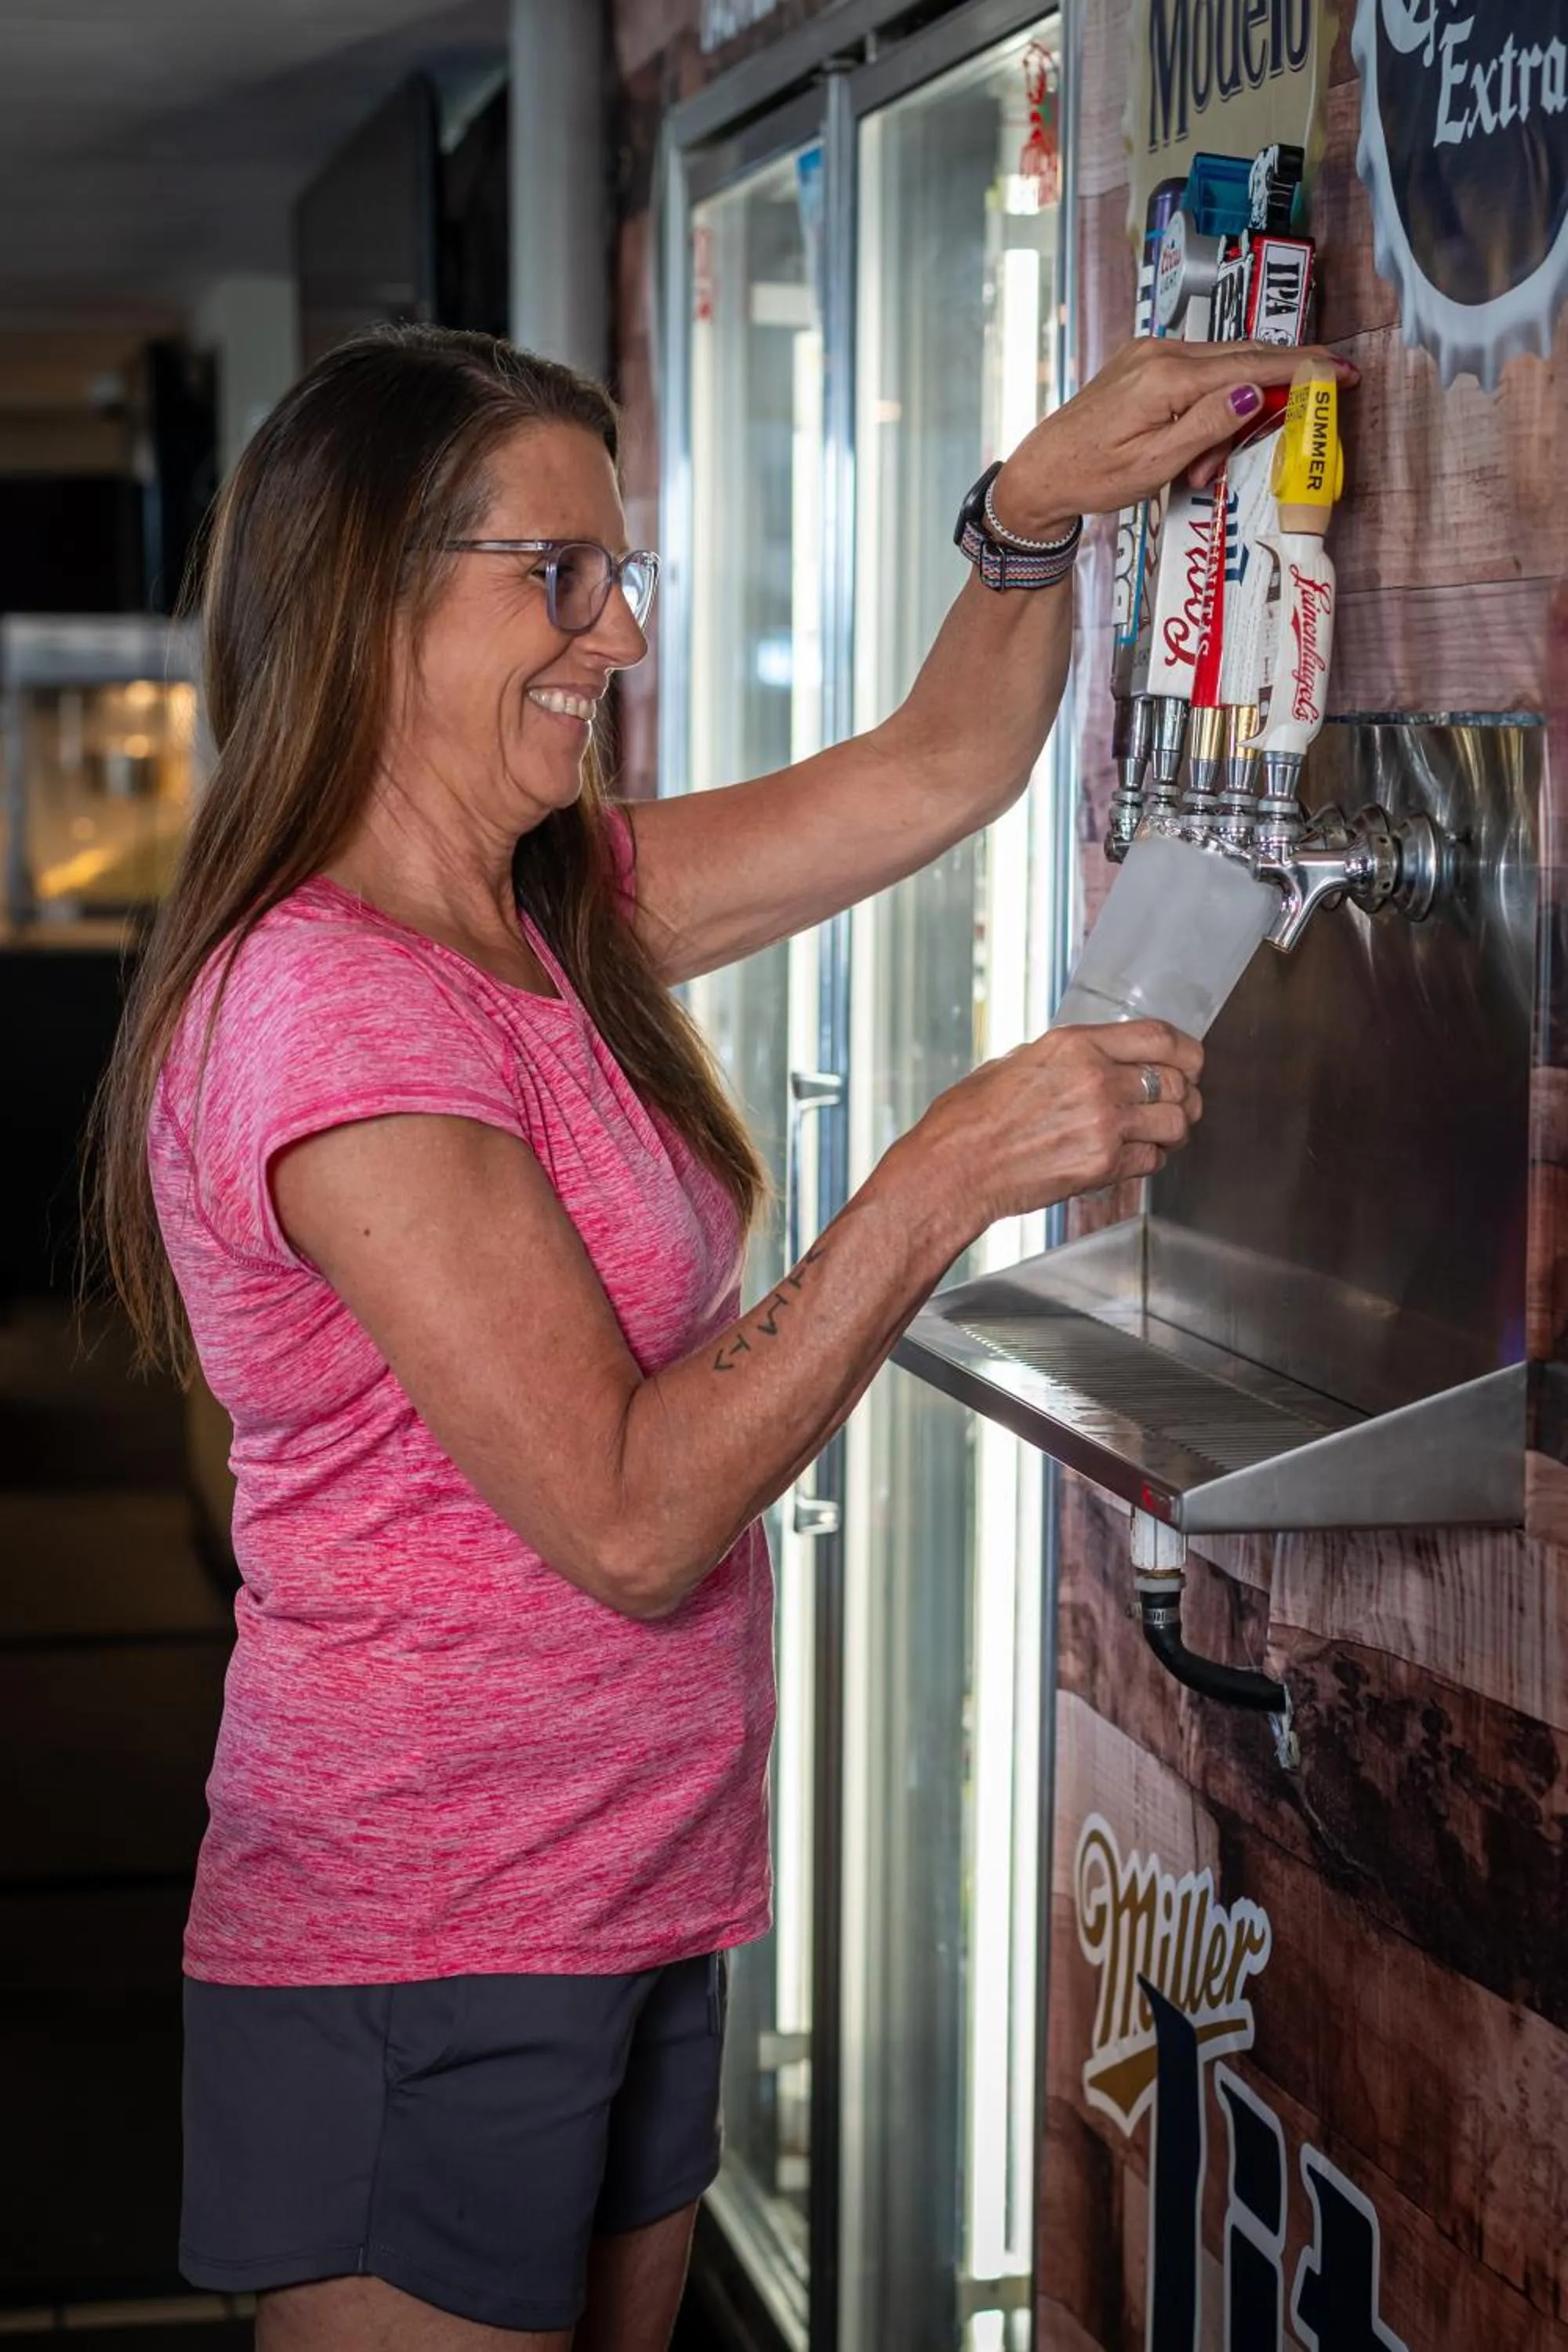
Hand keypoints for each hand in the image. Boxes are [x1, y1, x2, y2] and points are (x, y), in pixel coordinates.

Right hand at [909, 1019, 1204, 1231]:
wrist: (953, 1169)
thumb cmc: (970, 1118)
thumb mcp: (1017, 1062)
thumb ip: (1067, 1058)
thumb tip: (1096, 1059)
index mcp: (1075, 1045)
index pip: (1161, 1038)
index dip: (1187, 1051)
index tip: (1190, 1061)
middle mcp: (1096, 1080)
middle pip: (1177, 1081)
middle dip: (1185, 1094)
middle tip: (1179, 1102)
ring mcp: (1103, 1125)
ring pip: (1176, 1123)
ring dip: (1174, 1129)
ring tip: (1161, 1133)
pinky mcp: (1102, 1165)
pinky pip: (1152, 1160)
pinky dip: (1151, 1159)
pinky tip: (1133, 1156)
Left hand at [990, 339, 1359, 538]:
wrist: (1042, 472)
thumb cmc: (1093, 477)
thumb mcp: (1156, 465)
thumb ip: (1208, 426)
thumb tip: (1252, 391)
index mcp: (1167, 377)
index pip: (1251, 365)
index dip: (1303, 368)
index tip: (1342, 370)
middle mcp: (1161, 352)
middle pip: (1242, 360)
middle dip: (1266, 400)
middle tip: (1282, 431)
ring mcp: (1151, 352)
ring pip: (1221, 370)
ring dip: (1229, 415)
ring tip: (1201, 467)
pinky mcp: (1144, 361)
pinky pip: (1197, 374)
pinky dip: (1208, 408)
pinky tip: (1190, 448)